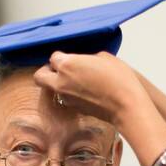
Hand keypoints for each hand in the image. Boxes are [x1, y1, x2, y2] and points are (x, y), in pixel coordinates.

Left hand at [33, 51, 154, 126]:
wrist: (126, 105)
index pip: (53, 57)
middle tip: (59, 69)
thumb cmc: (119, 79)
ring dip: (59, 83)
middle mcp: (61, 82)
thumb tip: (84, 62)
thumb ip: (87, 58)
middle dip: (47, 71)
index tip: (69, 57)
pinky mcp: (74, 108)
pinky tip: (85, 90)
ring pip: (52, 88)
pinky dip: (70, 93)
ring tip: (76, 80)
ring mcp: (66, 97)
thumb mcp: (104, 57)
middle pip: (39, 76)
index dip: (61, 57)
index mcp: (67, 65)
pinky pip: (65, 98)